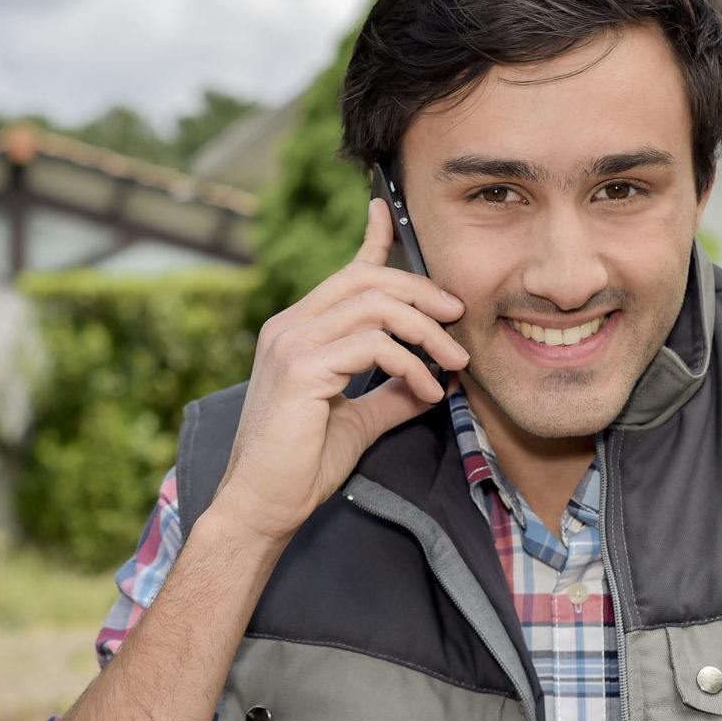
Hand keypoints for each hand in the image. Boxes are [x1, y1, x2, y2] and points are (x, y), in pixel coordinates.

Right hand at [210, 197, 469, 545]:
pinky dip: (410, 364)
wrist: (262, 507)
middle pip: (366, 279)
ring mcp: (291, 344)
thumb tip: (433, 377)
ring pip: (373, 305)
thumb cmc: (300, 468)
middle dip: (422, 292)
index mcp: (296, 331)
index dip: (372, 239)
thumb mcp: (357, 420)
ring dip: (425, 330)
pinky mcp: (300, 369)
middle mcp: (288, 327)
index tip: (389, 212)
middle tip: (459, 319)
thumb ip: (390, 393)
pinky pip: (371, 345)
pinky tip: (427, 390)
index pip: (345, 274)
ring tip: (455, 361)